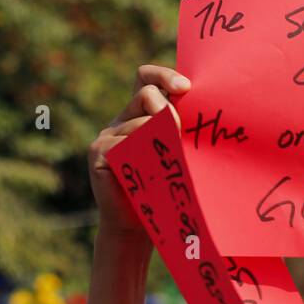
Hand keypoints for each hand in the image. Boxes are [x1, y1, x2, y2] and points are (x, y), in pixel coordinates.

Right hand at [88, 64, 189, 239]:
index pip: (146, 78)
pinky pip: (123, 142)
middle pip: (146, 93)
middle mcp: (122, 120)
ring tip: (171, 159)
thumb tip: (203, 115)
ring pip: (138, 120)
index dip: (164, 75)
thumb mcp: (174, 157)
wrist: (137, 227)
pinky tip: (150, 169)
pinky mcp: (99, 152)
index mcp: (140, 115)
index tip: (186, 87)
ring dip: (160, 137)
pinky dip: (142, 153)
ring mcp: (108, 135)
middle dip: (168, 108)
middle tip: (180, 131)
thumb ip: (179, 135)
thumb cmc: (162, 193)